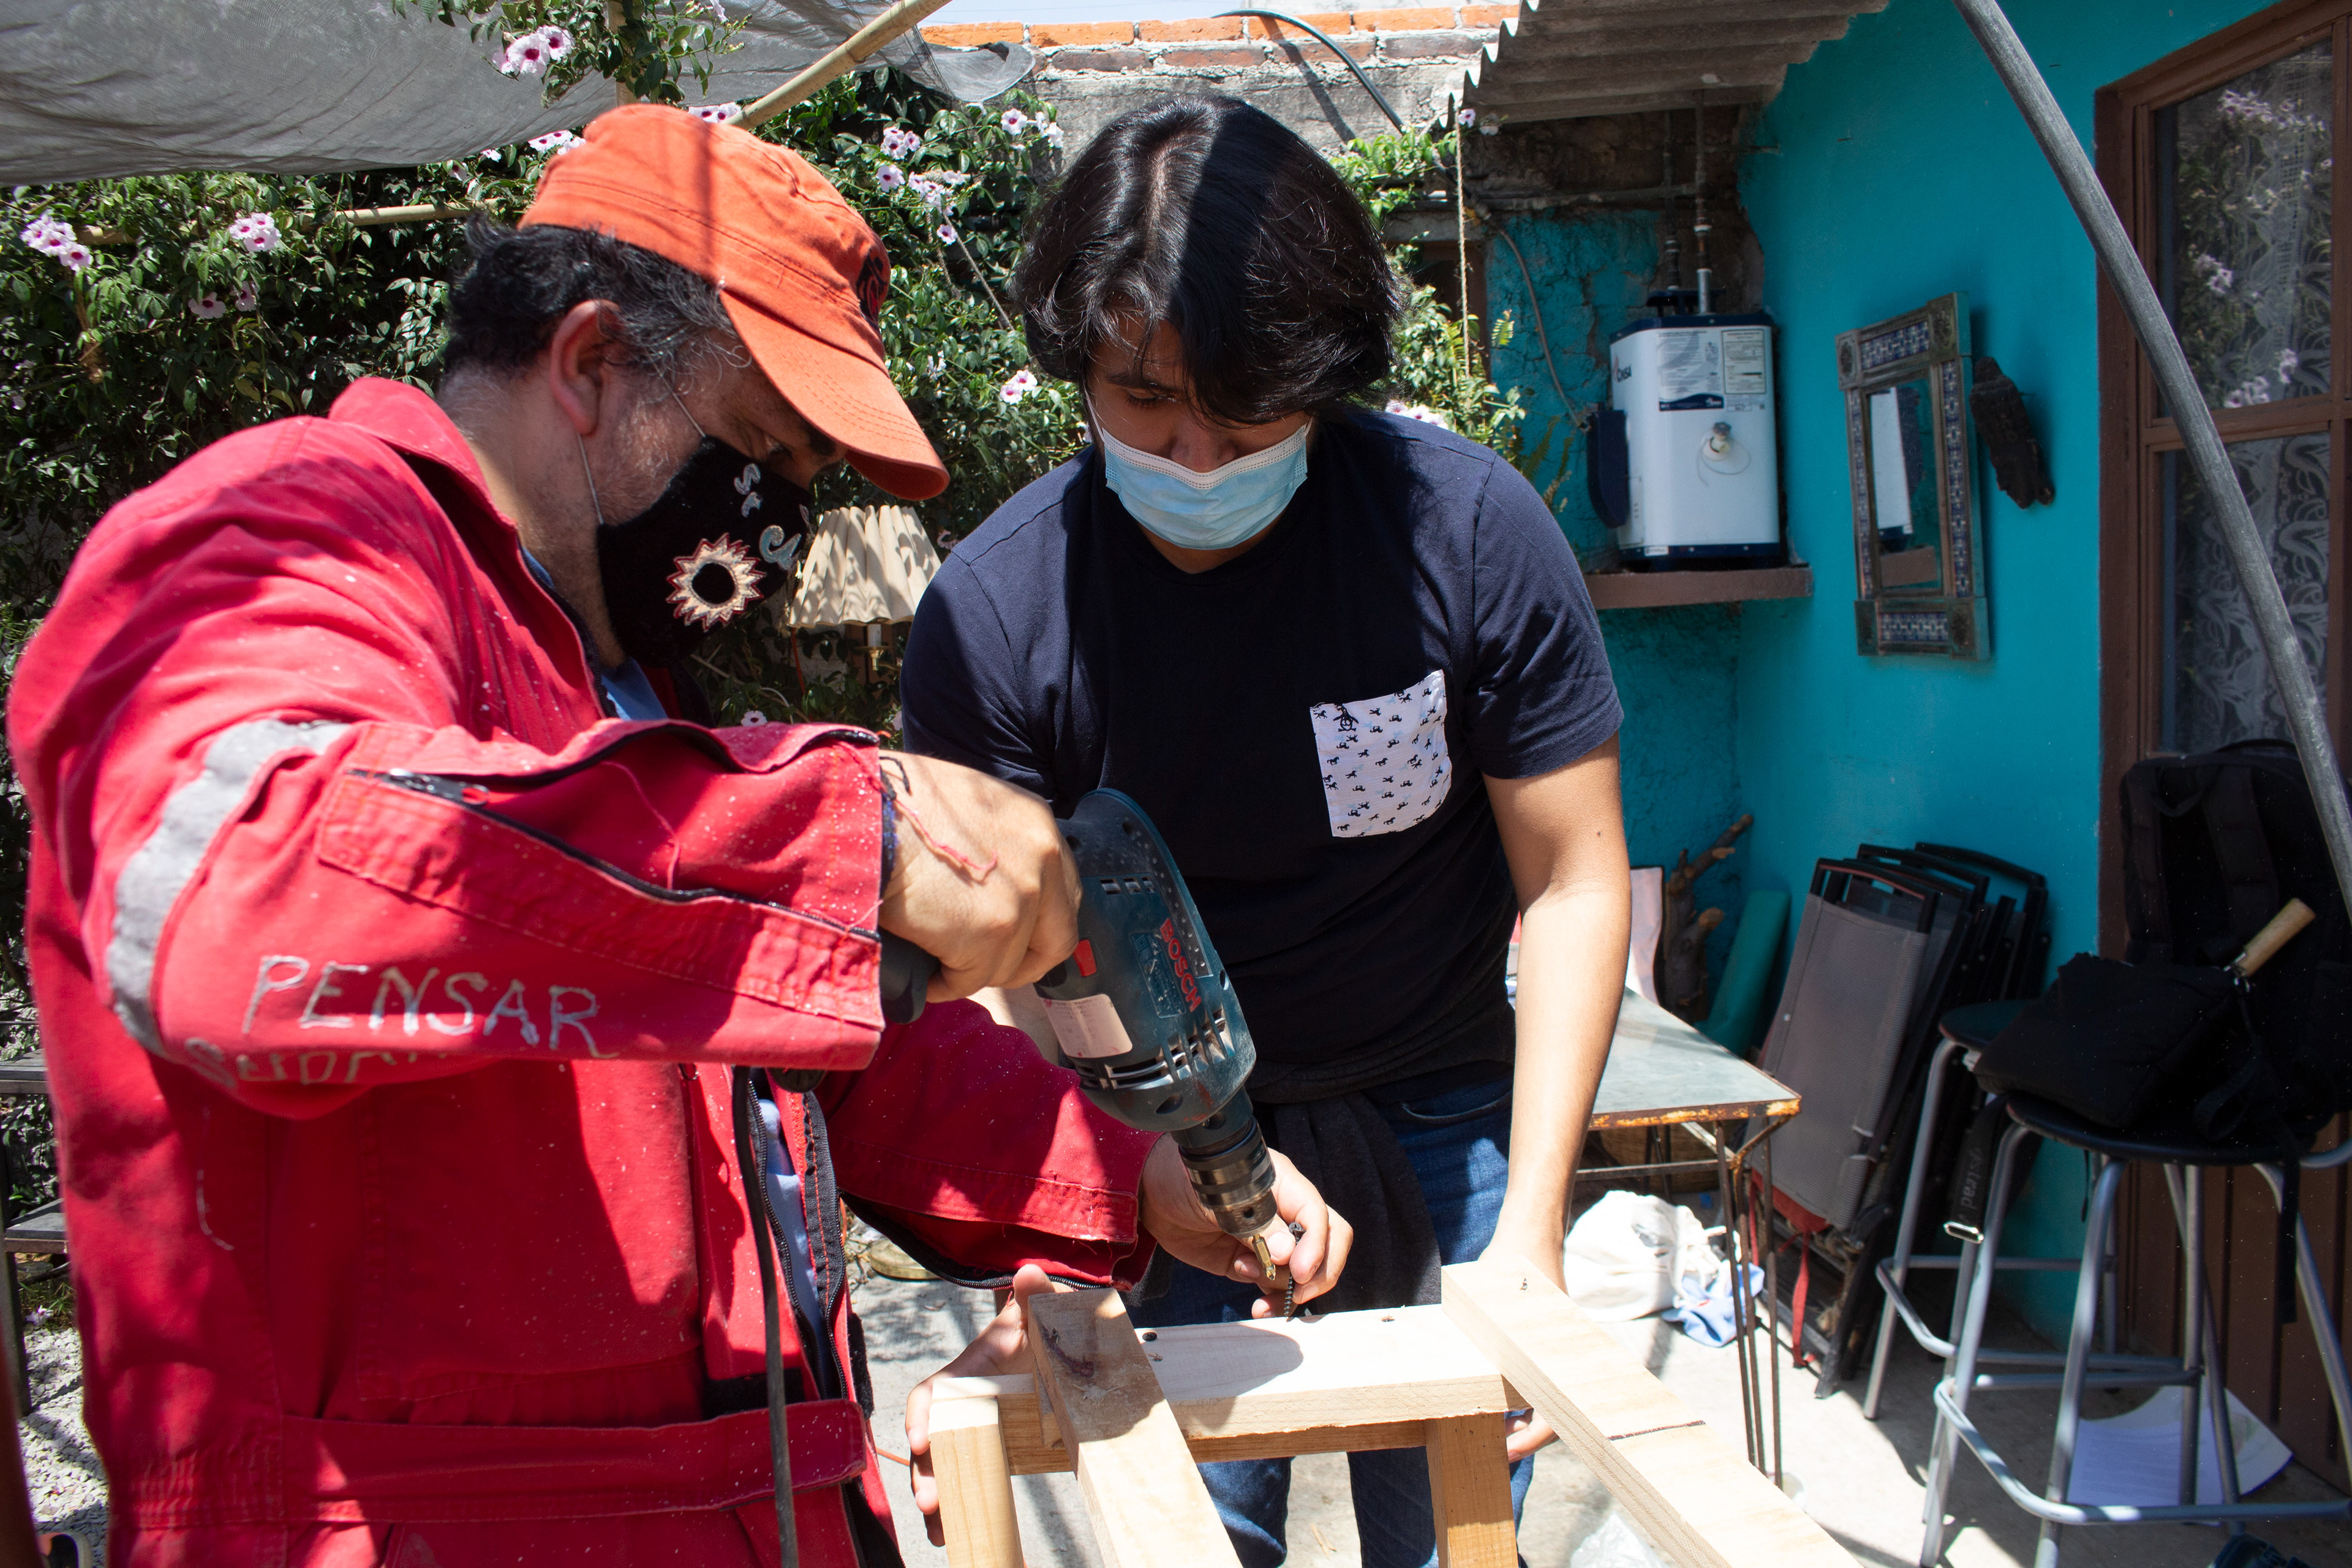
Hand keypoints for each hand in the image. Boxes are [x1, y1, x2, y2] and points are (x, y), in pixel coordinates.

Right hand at [879, 754, 1079, 1000]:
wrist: (862, 814)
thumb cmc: (891, 802)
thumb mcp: (962, 802)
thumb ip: (991, 840)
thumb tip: (983, 884)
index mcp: (1036, 822)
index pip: (1063, 892)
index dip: (1038, 924)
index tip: (1012, 938)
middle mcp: (1042, 859)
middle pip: (1056, 938)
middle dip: (1021, 962)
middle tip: (982, 967)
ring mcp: (1020, 899)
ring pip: (1008, 965)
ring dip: (973, 971)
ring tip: (937, 964)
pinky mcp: (989, 933)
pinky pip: (971, 980)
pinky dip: (946, 985)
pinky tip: (925, 977)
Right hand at [906, 1264, 1064, 1545]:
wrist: (1062, 1341)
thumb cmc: (1047, 1322)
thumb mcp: (1047, 1310)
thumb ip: (1040, 1293)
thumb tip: (1029, 1272)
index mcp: (975, 1369)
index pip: (936, 1391)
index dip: (922, 1415)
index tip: (922, 1443)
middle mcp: (967, 1400)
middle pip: (933, 1437)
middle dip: (924, 1470)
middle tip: (930, 1504)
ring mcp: (976, 1425)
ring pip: (942, 1463)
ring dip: (936, 1495)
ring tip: (938, 1529)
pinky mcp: (991, 1445)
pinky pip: (966, 1476)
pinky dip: (956, 1505)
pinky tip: (952, 1531)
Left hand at [1137, 1140, 1352, 1315]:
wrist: (1150, 1196)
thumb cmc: (1183, 1179)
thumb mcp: (1216, 1197)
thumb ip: (1254, 1223)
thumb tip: (1287, 1252)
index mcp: (1282, 1184)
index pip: (1316, 1214)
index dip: (1315, 1244)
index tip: (1298, 1272)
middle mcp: (1284, 1211)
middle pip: (1329, 1241)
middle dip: (1318, 1272)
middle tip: (1293, 1292)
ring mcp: (1272, 1239)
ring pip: (1305, 1270)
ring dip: (1285, 1287)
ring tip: (1250, 1281)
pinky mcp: (1253, 1261)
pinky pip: (1277, 1285)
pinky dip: (1274, 1299)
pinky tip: (1256, 1304)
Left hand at [1481, 1218, 1564, 1459]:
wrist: (1529, 1229)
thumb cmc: (1512, 1263)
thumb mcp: (1491, 1304)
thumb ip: (1482, 1338)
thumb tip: (1455, 1376)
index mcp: (1558, 1353)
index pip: (1553, 1415)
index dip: (1530, 1440)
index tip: (1506, 1452)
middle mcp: (1567, 1354)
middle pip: (1554, 1411)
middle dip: (1526, 1434)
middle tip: (1498, 1448)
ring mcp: (1560, 1347)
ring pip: (1547, 1395)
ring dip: (1525, 1414)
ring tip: (1497, 1430)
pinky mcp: (1550, 1340)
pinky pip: (1543, 1377)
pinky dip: (1525, 1393)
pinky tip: (1502, 1401)